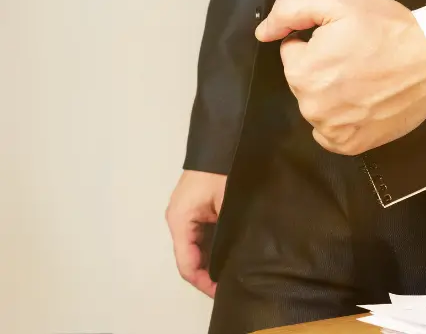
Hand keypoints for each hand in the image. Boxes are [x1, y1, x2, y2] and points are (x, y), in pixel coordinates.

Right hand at [166, 170, 225, 297]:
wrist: (222, 142)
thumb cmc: (222, 170)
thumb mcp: (227, 203)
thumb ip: (227, 230)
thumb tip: (237, 255)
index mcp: (181, 220)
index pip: (187, 263)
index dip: (203, 281)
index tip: (222, 291)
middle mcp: (180, 220)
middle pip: (190, 258)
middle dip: (209, 274)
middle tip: (233, 284)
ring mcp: (188, 215)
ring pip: (197, 247)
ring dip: (212, 261)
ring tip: (234, 272)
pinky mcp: (198, 209)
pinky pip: (203, 235)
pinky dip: (214, 247)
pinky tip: (231, 253)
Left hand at [255, 0, 425, 155]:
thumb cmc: (388, 29)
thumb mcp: (339, 3)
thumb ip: (291, 11)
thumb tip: (262, 32)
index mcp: (302, 70)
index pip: (294, 52)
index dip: (318, 41)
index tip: (346, 38)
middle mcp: (310, 105)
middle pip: (305, 80)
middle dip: (324, 67)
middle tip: (360, 56)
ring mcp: (331, 129)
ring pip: (319, 105)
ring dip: (333, 93)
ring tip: (368, 79)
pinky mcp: (351, 145)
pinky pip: (332, 132)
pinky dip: (343, 119)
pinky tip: (366, 103)